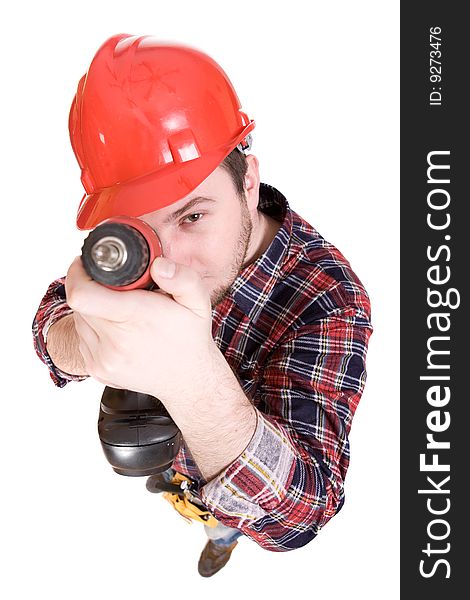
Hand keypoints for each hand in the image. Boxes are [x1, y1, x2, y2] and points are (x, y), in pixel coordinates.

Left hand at [65, 256, 213, 401]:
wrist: (189, 379)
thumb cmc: (190, 338)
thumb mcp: (198, 302)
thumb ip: (183, 278)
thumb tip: (158, 265)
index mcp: (135, 319)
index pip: (83, 295)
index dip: (78, 274)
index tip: (87, 265)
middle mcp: (115, 343)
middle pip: (79, 303)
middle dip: (91, 288)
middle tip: (116, 288)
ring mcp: (104, 360)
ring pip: (79, 320)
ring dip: (92, 309)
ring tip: (120, 310)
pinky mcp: (98, 370)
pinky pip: (83, 339)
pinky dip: (94, 329)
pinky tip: (118, 329)